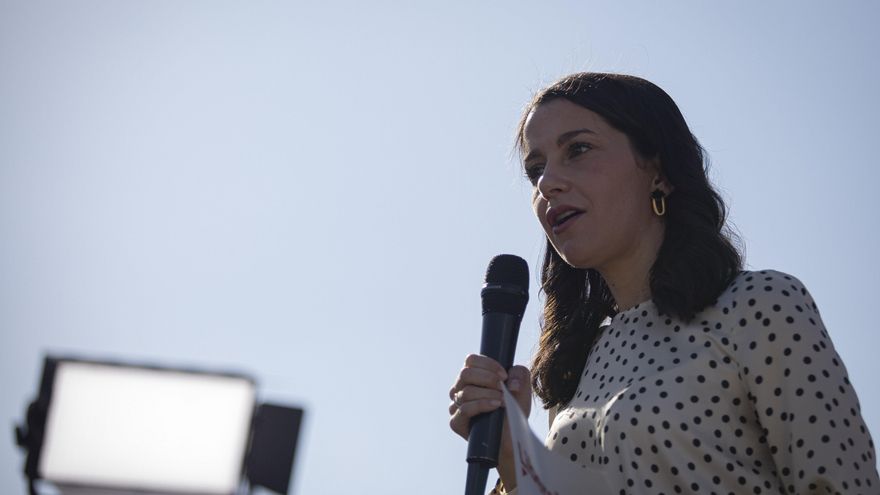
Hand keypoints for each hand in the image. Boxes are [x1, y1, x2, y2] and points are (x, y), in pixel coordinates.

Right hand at [448, 354, 531, 489]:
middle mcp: (460, 389)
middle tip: (503, 387)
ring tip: (503, 400)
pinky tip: (495, 406)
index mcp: (472, 378)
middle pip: (465, 374)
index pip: (471, 360)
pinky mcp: (456, 422)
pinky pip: (464, 409)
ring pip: (465, 392)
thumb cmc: (513, 410)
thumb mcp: (522, 388)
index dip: (487, 364)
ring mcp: (455, 406)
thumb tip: (510, 379)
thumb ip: (519, 374)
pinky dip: (482, 405)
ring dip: (488, 393)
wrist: (513, 438)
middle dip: (488, 378)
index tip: (504, 375)